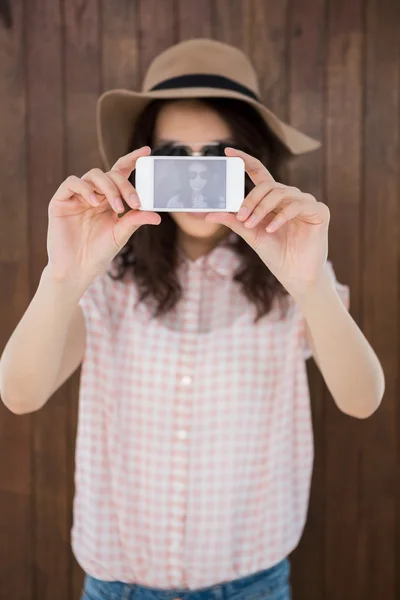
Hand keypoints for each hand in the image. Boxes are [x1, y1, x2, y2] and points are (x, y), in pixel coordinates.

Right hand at [46, 146, 160, 286]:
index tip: (147, 151)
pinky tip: (94, 202)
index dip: (132, 160)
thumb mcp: (121, 234)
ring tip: (116, 207)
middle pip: (110, 174)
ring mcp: (77, 197)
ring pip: (93, 175)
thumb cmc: (98, 253)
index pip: (120, 173)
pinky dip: (85, 188)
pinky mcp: (60, 201)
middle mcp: (94, 194)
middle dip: (124, 185)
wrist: (77, 270)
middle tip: (133, 202)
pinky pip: (72, 183)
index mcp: (109, 199)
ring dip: (108, 187)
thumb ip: (136, 220)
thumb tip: (157, 215)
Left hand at [206, 148, 329, 294]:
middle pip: (268, 184)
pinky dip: (281, 217)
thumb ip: (233, 221)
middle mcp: (290, 196)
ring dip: (262, 208)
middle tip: (240, 216)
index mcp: (273, 199)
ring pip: (281, 193)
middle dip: (251, 199)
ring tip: (252, 225)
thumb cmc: (276, 254)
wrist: (296, 275)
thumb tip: (208, 213)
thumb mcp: (251, 235)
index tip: (228, 151)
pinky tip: (271, 229)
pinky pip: (296, 206)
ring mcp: (305, 203)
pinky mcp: (319, 211)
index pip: (259, 172)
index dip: (245, 160)